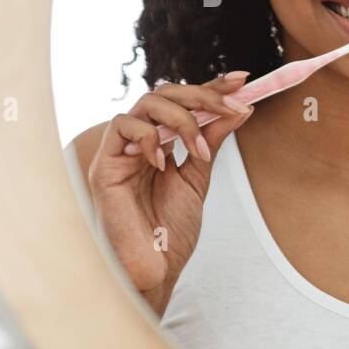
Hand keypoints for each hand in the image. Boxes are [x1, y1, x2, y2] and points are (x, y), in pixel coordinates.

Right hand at [86, 72, 254, 308]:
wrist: (155, 269)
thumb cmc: (171, 231)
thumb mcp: (198, 179)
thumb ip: (212, 143)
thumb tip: (240, 109)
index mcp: (162, 143)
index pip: (185, 102)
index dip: (212, 86)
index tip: (244, 79)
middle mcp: (141, 142)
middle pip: (166, 93)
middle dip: (204, 95)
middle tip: (234, 106)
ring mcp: (122, 151)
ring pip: (146, 103)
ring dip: (183, 118)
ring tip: (200, 149)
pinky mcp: (105, 165)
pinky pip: (123, 127)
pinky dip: (150, 137)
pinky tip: (165, 164)